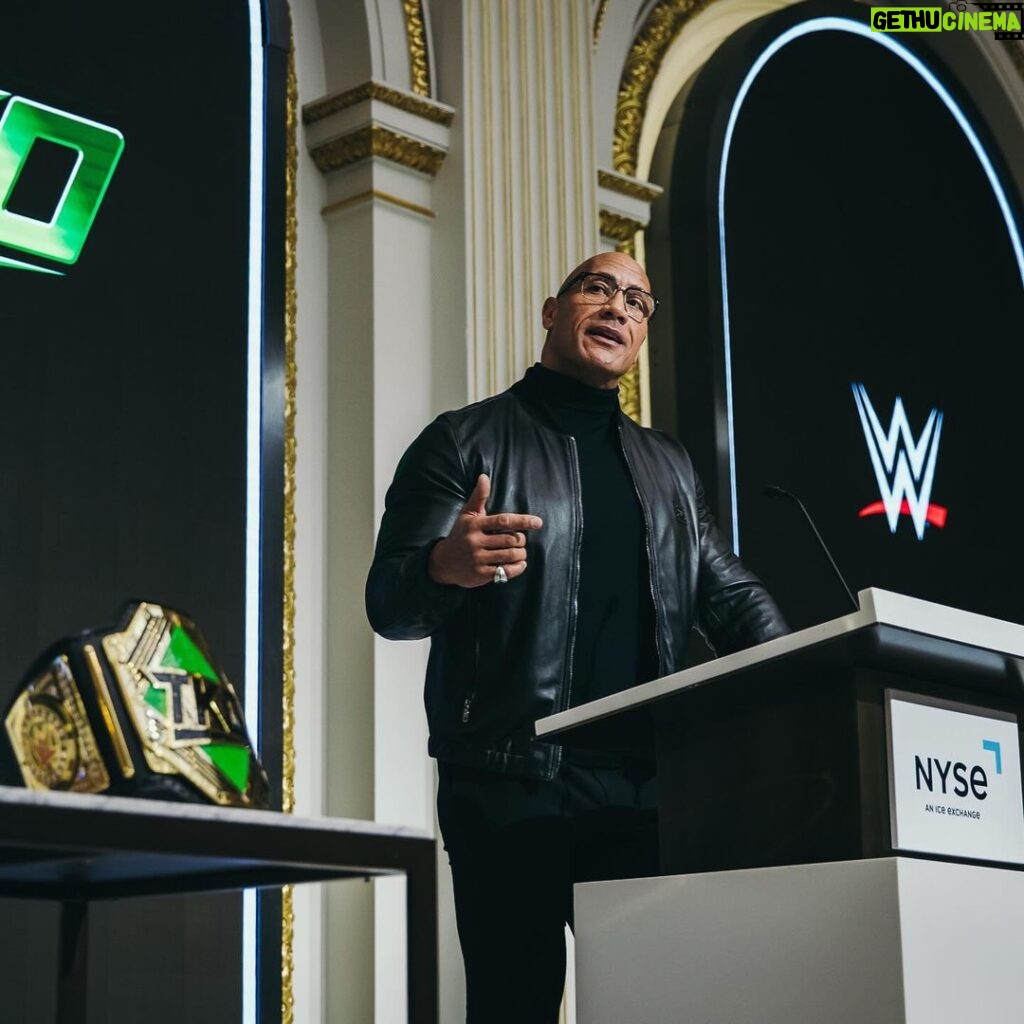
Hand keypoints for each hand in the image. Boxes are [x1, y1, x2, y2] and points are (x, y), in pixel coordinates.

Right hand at [428, 474, 542, 586]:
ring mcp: (478, 558)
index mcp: (475, 524)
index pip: (503, 521)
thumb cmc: (460, 535)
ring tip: (520, 552)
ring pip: (510, 555)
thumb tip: (484, 476)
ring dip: (521, 554)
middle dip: (521, 540)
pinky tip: (519, 564)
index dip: (523, 521)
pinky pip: (505, 571)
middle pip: (511, 540)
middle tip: (521, 541)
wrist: (443, 562)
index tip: (538, 523)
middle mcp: (475, 541)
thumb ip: (478, 497)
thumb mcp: (467, 515)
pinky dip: (517, 567)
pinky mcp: (480, 574)